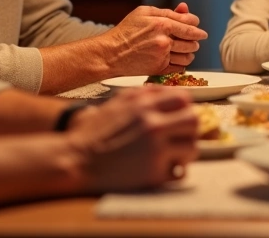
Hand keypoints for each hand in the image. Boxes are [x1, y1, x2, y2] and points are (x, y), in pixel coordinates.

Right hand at [68, 86, 198, 190]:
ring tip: (172, 156)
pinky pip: (180, 172)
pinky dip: (174, 172)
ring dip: (184, 152)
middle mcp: (153, 124)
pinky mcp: (153, 173)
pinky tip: (163, 170)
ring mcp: (155, 149)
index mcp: (144, 105)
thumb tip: (168, 94)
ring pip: (192, 148)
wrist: (74, 160)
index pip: (184, 99)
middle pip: (194, 121)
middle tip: (179, 138)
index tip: (179, 118)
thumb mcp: (117, 103)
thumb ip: (144, 95)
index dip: (184, 108)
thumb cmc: (94, 132)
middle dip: (189, 130)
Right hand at [111, 3, 207, 74]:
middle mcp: (164, 40)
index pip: (191, 26)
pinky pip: (180, 68)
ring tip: (183, 50)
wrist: (111, 53)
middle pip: (192, 42)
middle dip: (194, 41)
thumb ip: (167, 11)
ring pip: (188, 56)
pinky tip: (175, 59)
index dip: (197, 28)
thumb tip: (185, 9)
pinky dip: (181, 64)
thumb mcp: (144, 13)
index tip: (198, 30)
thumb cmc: (126, 31)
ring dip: (189, 53)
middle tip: (191, 41)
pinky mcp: (159, 69)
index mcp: (162, 24)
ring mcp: (162, 56)